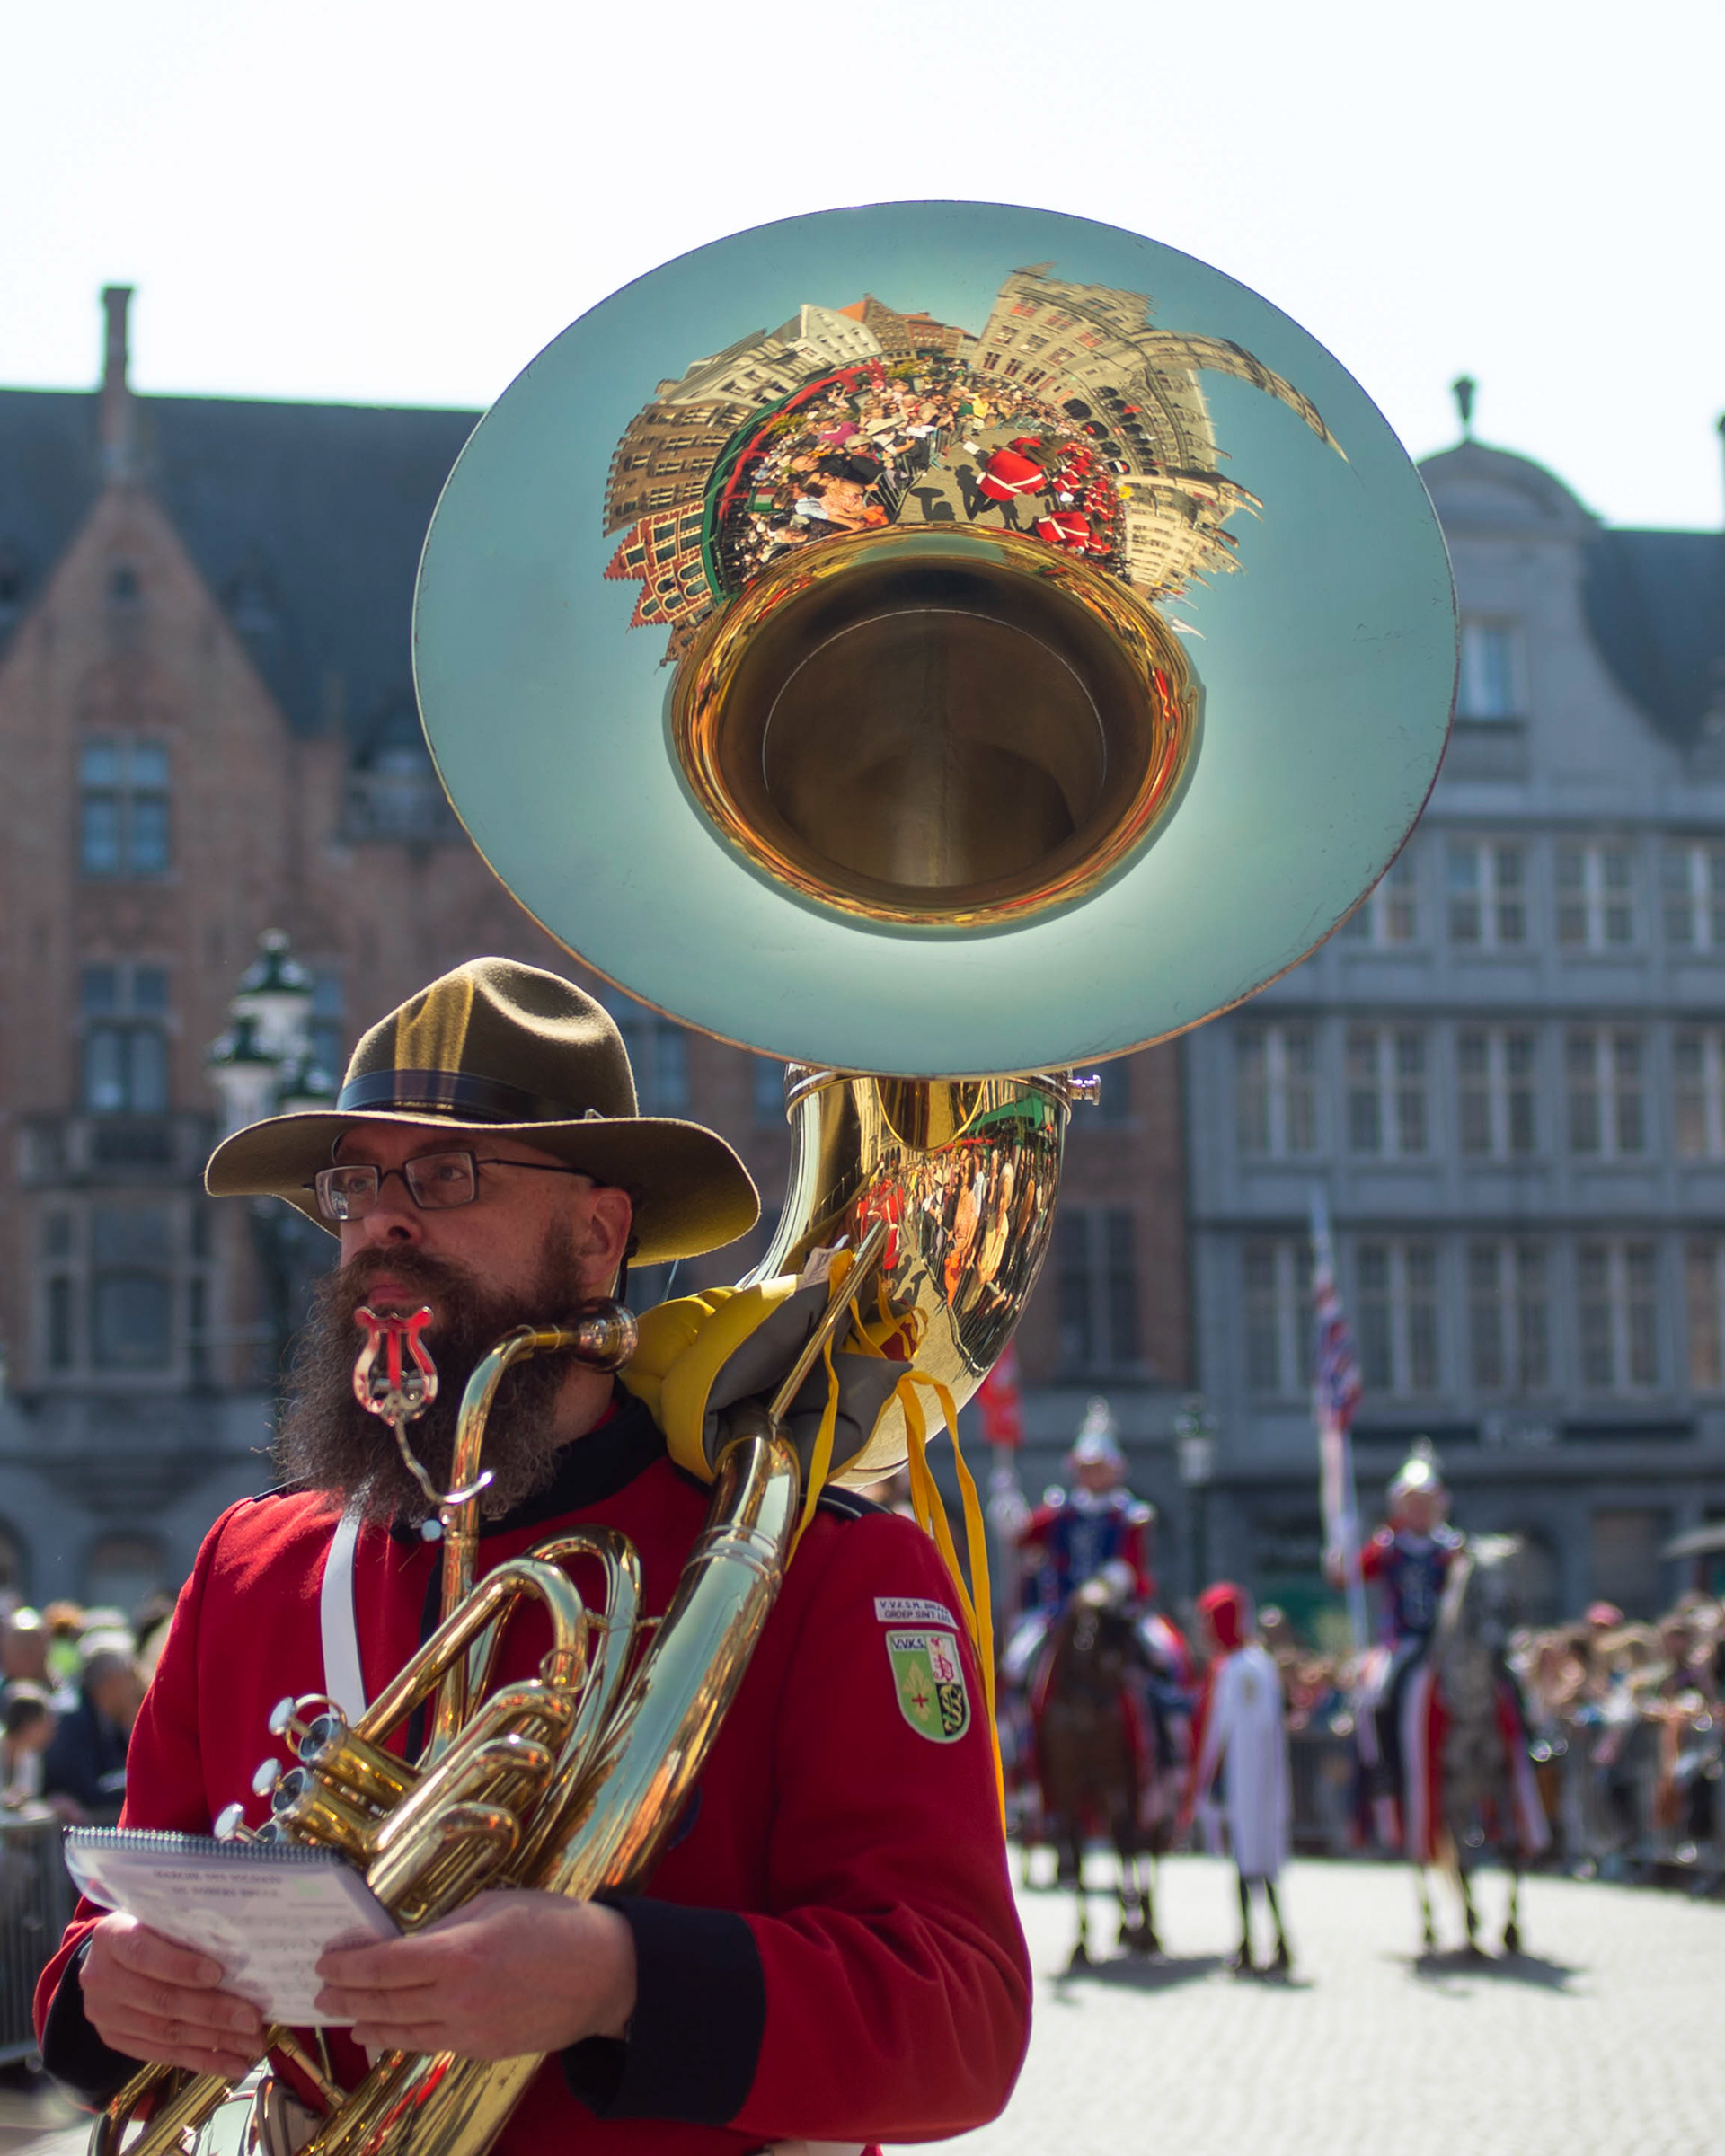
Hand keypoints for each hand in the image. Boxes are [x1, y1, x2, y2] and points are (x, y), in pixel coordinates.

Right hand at [79, 1914, 264, 2079]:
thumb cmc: (152, 1927)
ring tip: (252, 2045)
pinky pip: (164, 2055)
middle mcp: (101, 1978)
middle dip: (213, 2012)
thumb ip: (189, 1929)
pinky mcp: (117, 2040)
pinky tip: (233, 2064)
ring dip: (214, 2041)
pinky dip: (203, 2060)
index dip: (181, 1966)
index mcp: (112, 1937)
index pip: (144, 1954)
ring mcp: (106, 2014)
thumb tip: (244, 1953)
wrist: (114, 1953)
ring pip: (166, 2032)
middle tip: (252, 2020)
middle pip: (162, 2000)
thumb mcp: (162, 1916)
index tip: (219, 1973)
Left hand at [314, 1891, 635, 2058]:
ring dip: (366, 2024)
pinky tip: (386, 2032)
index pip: (384, 1965)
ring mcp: (470, 2029)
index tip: (326, 1960)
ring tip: (343, 2018)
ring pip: (403, 2031)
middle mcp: (458, 1997)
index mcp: (460, 1953)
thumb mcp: (496, 1905)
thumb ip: (447, 1926)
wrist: (604, 1973)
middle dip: (347, 1997)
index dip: (349, 1965)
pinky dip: (401, 2038)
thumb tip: (408, 1941)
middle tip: (321, 1992)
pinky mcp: (483, 2049)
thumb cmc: (554, 1925)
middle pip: (385, 2002)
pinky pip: (432, 2043)